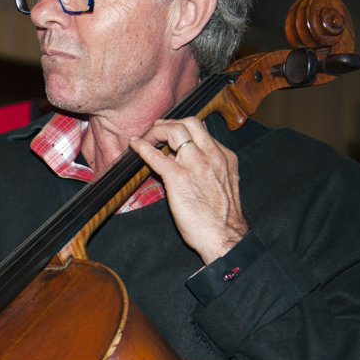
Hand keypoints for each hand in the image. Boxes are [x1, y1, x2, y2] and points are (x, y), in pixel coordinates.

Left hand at [129, 117, 246, 263]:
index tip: (172, 134)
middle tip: (157, 128)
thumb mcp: (222, 187)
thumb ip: (209, 172)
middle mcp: (212, 156)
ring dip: (157, 131)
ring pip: (176, 130)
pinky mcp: (179, 178)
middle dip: (171, 122)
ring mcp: (196, 165)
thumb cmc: (221, 220)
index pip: (203, 132)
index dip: (184, 130)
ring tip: (147, 137)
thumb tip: (187, 165)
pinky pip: (156, 156)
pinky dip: (142, 147)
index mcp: (224, 158)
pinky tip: (134, 145)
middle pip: (191, 123)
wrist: (225, 237)